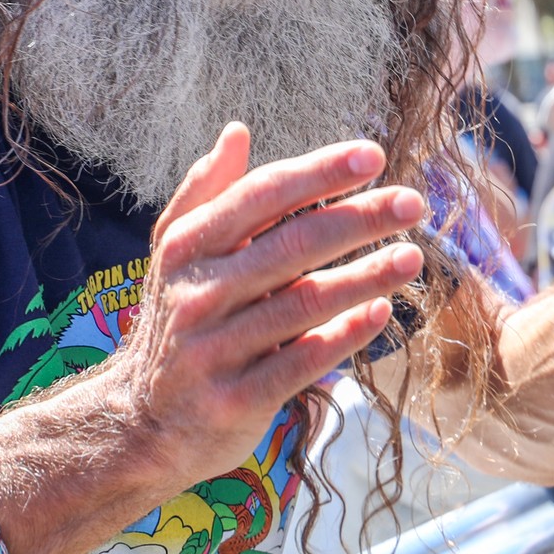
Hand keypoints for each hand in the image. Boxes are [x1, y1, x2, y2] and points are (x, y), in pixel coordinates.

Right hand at [103, 124, 426, 488]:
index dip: (319, 172)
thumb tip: (236, 130)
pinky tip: (380, 313)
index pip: (261, 195)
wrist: (141, 423)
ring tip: (412, 257)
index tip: (372, 155)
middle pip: (292, 245)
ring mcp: (215, 349)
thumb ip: (206, 192)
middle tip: (411, 203)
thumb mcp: (176, 253)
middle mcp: (198, 293)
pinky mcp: (236, 400)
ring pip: (303, 303)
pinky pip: (302, 362)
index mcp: (187, 247)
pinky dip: (344, 335)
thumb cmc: (176, 320)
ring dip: (365, 277)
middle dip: (358, 219)